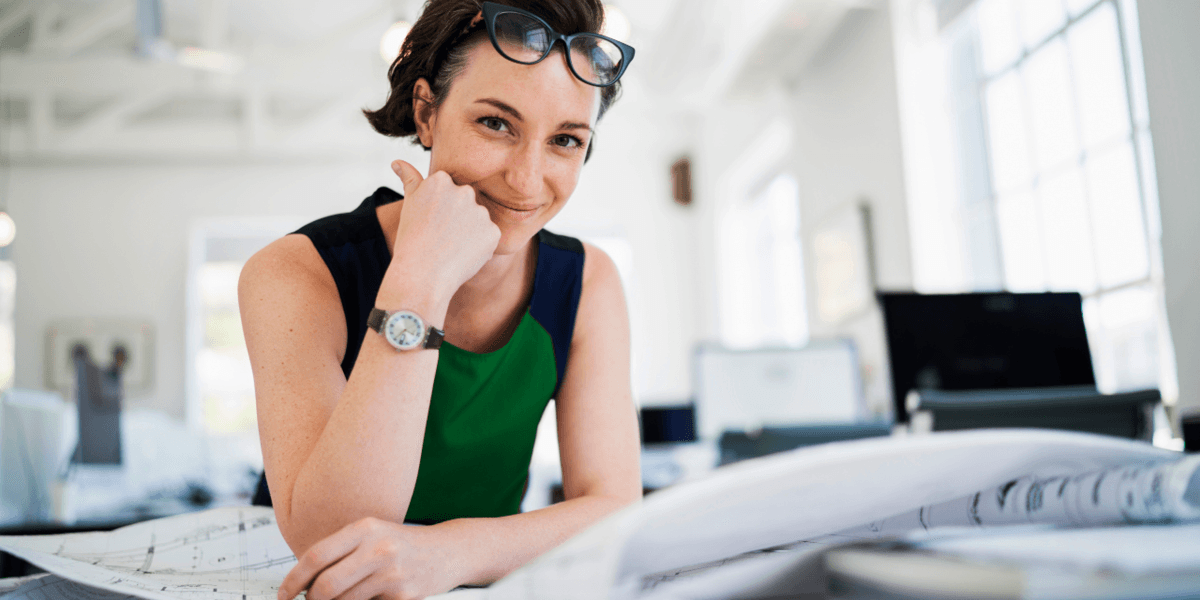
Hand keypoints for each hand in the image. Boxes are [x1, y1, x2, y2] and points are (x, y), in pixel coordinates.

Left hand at [277, 517, 459, 599]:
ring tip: (339, 599)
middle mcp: (379, 548)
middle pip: (326, 585)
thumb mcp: (372, 535)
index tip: (284, 594)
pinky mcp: (404, 596)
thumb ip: (341, 551)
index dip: (293, 580)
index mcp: (365, 528)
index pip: (316, 556)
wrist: (448, 551)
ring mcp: (393, 574)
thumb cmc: (403, 544)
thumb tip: (303, 581)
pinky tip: (369, 597)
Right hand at [387, 160, 500, 301]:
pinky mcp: (493, 232)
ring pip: (478, 219)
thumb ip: (410, 180)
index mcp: (441, 180)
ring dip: (469, 231)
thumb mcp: (408, 205)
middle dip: (457, 217)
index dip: (440, 209)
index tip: (431, 222)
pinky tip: (462, 255)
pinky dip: (480, 246)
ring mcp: (480, 211)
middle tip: (440, 236)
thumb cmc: (412, 240)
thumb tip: (398, 162)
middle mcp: (464, 191)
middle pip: (466, 202)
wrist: (421, 275)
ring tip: (450, 247)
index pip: (449, 190)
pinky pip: (488, 236)